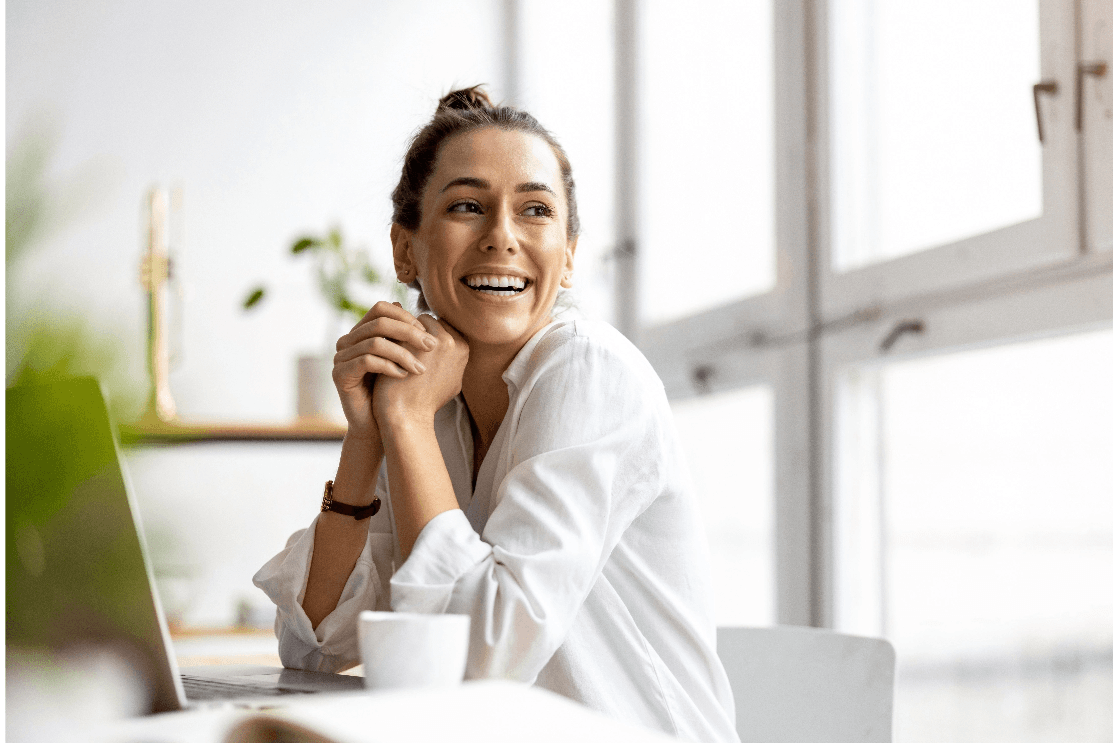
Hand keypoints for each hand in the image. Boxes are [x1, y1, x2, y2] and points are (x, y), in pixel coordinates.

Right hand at [332, 302, 438, 441]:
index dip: (406, 318)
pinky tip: (404, 376)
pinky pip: (366, 361)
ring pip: (374, 343)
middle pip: (379, 322)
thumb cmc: (395, 392)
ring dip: (402, 354)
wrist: (378, 425)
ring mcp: (341, 356)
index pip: (382, 308)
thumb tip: (426, 315)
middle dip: (409, 333)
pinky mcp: (339, 374)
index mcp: (363, 332)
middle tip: (431, 346)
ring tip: (420, 368)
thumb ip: (410, 338)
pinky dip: (389, 367)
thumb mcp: (405, 360)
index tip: (429, 334)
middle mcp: (348, 340)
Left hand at [373, 315, 469, 427]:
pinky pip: (395, 328)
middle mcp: (451, 341)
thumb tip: (449, 343)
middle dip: (412, 331)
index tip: (412, 350)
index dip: (424, 337)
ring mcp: (429, 340)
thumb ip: (451, 358)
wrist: (407, 417)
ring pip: (410, 322)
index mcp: (462, 348)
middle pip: (427, 321)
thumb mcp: (450, 380)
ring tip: (389, 349)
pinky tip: (381, 351)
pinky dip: (388, 337)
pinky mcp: (407, 342)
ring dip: (400, 332)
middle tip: (398, 348)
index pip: (442, 327)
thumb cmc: (426, 402)